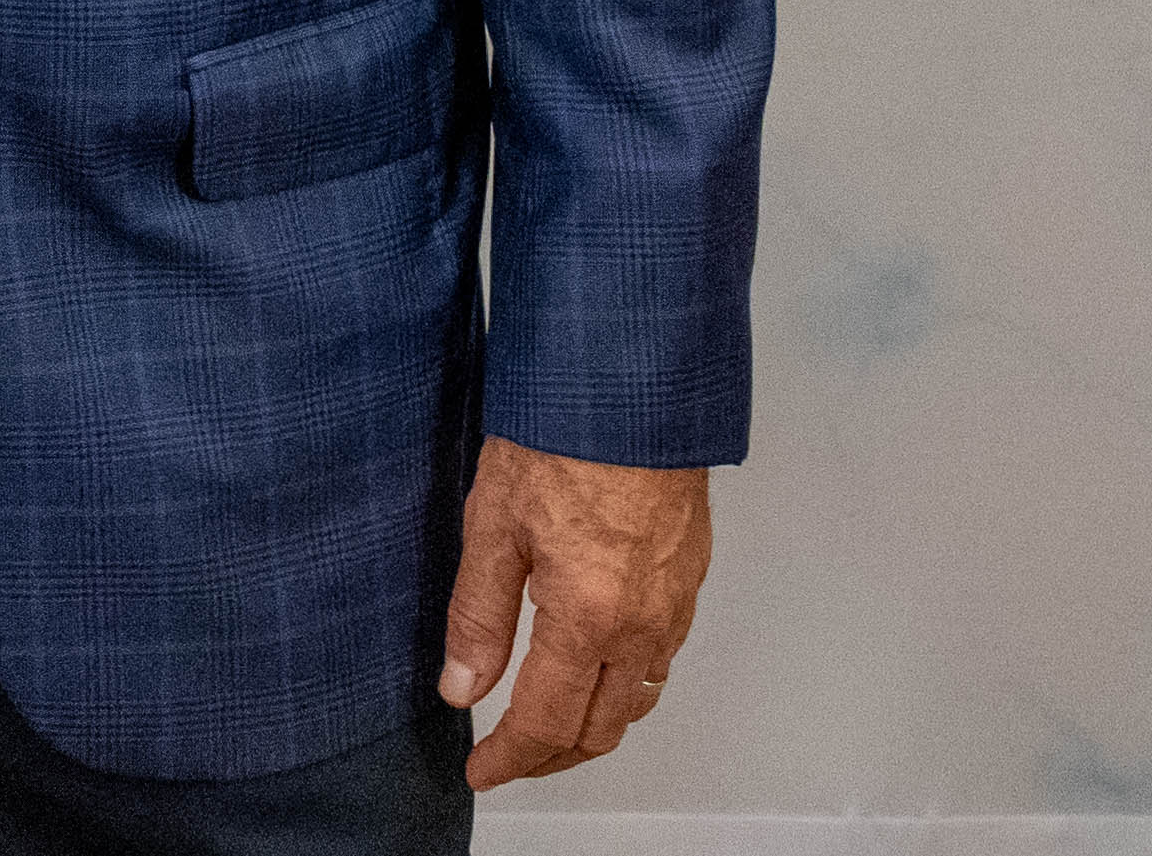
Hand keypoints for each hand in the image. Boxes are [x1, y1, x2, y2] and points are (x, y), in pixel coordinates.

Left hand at [433, 442, 708, 790]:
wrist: (635, 381)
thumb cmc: (565, 437)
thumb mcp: (494, 525)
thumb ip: (478, 617)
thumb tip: (462, 688)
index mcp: (588, 618)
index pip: (546, 723)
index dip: (510, 759)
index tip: (482, 770)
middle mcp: (642, 624)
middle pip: (601, 729)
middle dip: (552, 758)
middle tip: (511, 759)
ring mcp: (674, 604)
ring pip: (639, 700)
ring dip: (595, 727)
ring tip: (552, 726)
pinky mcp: (689, 577)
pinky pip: (663, 659)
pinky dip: (628, 685)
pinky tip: (599, 667)